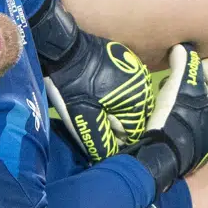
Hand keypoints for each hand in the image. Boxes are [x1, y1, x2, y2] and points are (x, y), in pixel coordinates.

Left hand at [33, 0, 152, 161]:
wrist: (62, 48)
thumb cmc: (73, 85)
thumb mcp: (84, 118)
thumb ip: (100, 142)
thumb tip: (112, 159)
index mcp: (139, 98)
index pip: (134, 132)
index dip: (114, 139)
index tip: (96, 135)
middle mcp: (145, 84)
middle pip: (134, 117)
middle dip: (115, 124)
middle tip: (93, 120)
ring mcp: (137, 70)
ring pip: (129, 103)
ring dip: (114, 110)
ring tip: (93, 108)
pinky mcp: (126, 62)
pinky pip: (125, 89)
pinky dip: (114, 96)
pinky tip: (97, 95)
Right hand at [126, 44, 207, 191]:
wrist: (162, 160)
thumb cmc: (175, 120)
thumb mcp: (179, 87)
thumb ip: (185, 65)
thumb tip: (183, 48)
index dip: (206, 62)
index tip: (189, 55)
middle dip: (193, 78)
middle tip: (176, 71)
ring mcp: (207, 137)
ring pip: (199, 107)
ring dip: (184, 94)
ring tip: (166, 88)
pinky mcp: (193, 147)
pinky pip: (190, 120)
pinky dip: (179, 110)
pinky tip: (164, 109)